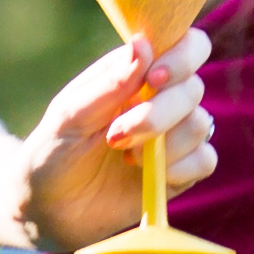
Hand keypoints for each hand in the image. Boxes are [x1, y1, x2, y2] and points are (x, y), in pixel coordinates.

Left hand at [15, 28, 219, 253]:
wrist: (47, 208)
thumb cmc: (52, 151)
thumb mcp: (70, 116)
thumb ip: (110, 83)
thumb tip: (142, 45)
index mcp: (136, 72)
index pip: (186, 45)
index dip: (181, 57)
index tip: (153, 79)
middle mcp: (161, 98)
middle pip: (193, 87)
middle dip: (159, 113)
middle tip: (117, 135)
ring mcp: (173, 135)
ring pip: (200, 123)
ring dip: (164, 144)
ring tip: (126, 156)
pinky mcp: (180, 172)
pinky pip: (205, 160)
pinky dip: (180, 168)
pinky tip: (149, 175)